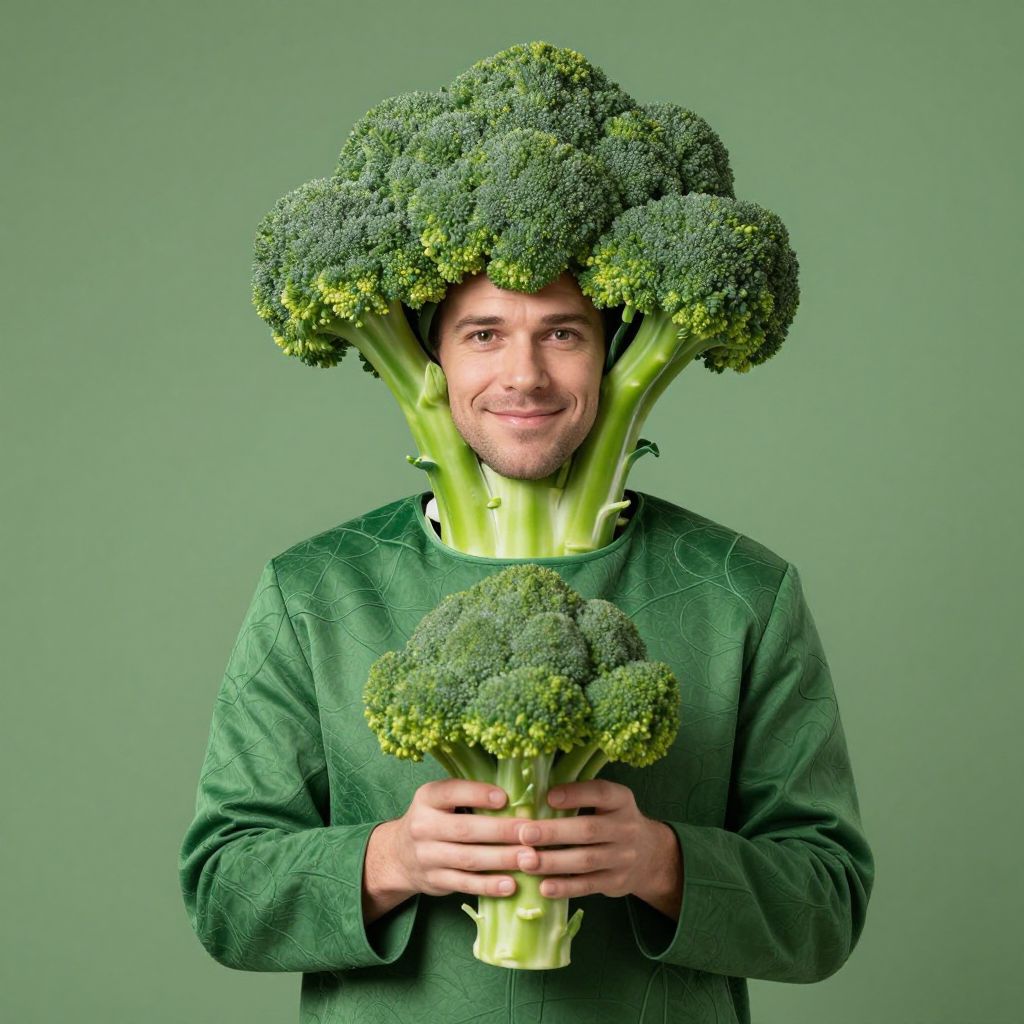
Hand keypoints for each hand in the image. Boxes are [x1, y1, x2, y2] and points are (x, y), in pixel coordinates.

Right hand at [362, 779, 529, 923]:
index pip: (451, 792)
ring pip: (468, 859)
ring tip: (530, 858)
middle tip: (531, 832)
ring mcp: (427, 856)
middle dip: (502, 831)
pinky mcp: (435, 881)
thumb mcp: (440, 800)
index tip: (505, 798)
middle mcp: (423, 826)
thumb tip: (517, 793)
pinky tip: (511, 885)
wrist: (399, 855)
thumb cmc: (435, 819)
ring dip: (502, 859)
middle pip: (465, 829)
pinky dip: (489, 885)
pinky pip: (465, 884)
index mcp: (427, 798)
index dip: (478, 794)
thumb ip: (468, 795)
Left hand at [514, 779, 682, 918]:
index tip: (548, 796)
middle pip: (588, 830)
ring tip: (526, 862)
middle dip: (554, 832)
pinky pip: (588, 886)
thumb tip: (534, 796)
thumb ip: (580, 797)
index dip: (576, 794)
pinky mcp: (616, 882)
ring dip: (553, 862)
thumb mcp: (607, 802)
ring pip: (586, 860)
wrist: (649, 854)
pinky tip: (544, 887)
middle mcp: (625, 828)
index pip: (601, 793)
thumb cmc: (612, 821)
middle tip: (524, 834)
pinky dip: (565, 887)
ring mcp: (623, 857)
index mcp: (621, 800)